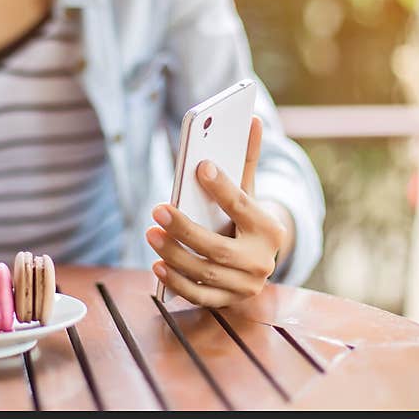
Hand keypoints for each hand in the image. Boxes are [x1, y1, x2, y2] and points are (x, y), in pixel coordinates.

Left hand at [145, 116, 289, 307]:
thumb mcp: (248, 189)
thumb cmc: (244, 217)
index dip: (221, 186)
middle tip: (157, 209)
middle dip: (184, 228)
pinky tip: (156, 265)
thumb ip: (246, 158)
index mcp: (268, 229)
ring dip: (174, 254)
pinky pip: (198, 295)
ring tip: (150, 233)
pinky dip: (176, 282)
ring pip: (204, 271)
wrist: (259, 259)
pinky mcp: (227, 301)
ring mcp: (244, 285)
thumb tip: (250, 118)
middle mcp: (261, 261)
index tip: (199, 167)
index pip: (242, 205)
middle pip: (217, 247)